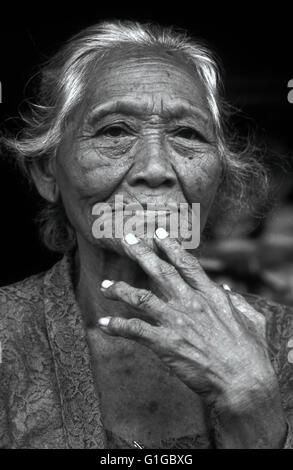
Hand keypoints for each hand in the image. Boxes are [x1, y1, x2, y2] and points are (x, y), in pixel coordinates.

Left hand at [99, 229, 286, 446]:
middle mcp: (190, 303)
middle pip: (161, 272)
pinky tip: (104, 325)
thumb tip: (226, 288)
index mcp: (211, 295)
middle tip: (127, 239)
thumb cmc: (251, 354)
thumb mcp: (252, 319)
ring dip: (120, 290)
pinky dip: (117, 326)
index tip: (159, 234)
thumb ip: (238, 301)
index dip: (171, 247)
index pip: (187, 264)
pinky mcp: (165, 343)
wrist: (243, 382)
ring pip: (141, 298)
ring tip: (105, 286)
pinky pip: (134, 330)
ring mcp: (176, 322)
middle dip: (142, 253)